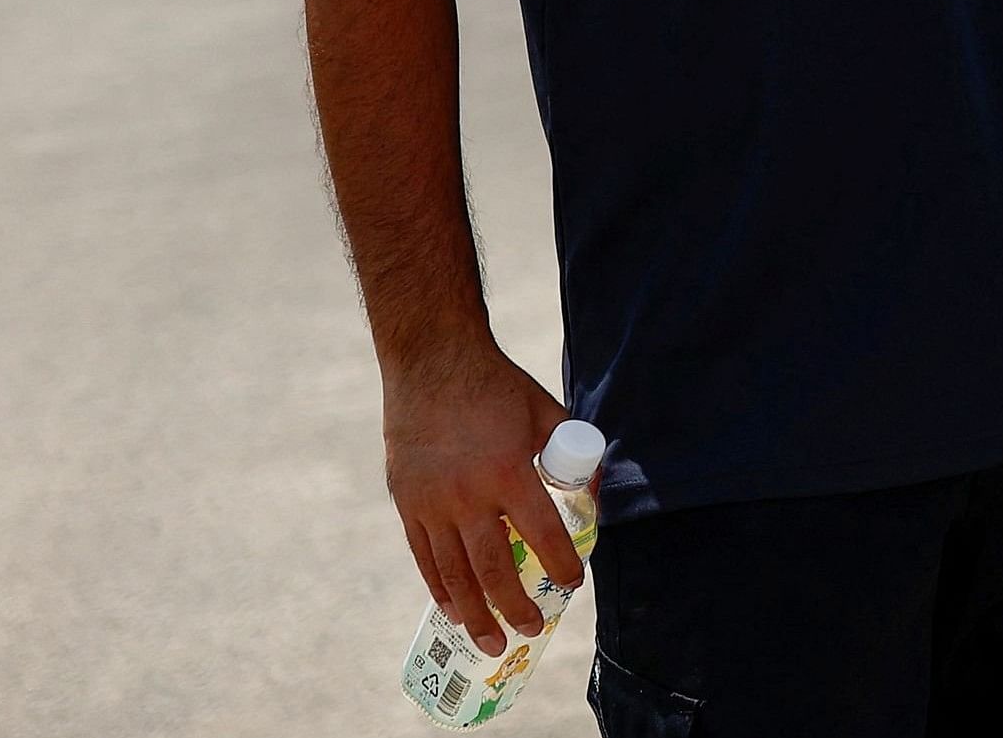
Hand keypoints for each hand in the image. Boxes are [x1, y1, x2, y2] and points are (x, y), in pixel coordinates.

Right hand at [382, 341, 583, 657]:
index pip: (542, 533)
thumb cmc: (496, 387)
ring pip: (454, 573)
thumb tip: (596, 488)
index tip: (573, 583)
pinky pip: (424, 557)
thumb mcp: (547, 412)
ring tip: (492, 643)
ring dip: (475, 614)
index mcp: (508, 471)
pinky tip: (455, 611)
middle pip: (494, 567)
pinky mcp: (406, 502)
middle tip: (533, 630)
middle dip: (515, 606)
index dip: (561, 564)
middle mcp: (467, 494)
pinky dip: (440, 589)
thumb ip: (574, 451)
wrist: (431, 360)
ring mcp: (431, 502)